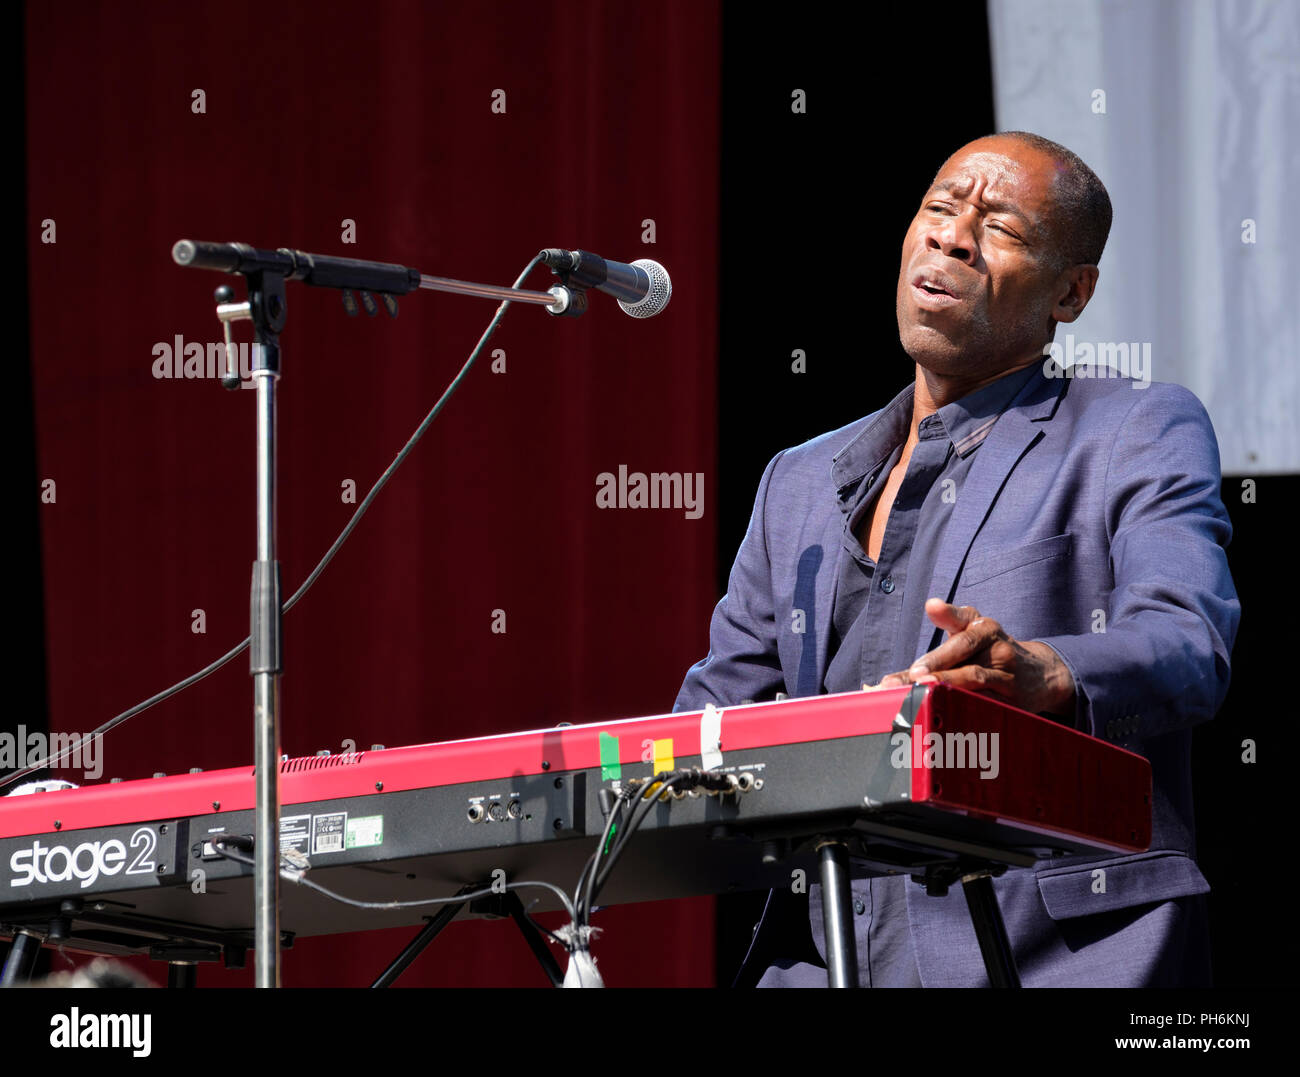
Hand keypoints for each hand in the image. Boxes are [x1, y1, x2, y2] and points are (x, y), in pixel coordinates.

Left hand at [877, 599, 1075, 715]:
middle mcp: (995, 642)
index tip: (931, 606)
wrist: (1040, 675)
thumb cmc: (988, 654)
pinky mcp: (1014, 697)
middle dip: (936, 661)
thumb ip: (935, 639)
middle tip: (912, 673)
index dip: (947, 612)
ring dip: (949, 683)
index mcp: (980, 624)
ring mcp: (1006, 670)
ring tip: (924, 688)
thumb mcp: (966, 637)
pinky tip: (945, 713)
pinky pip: (988, 702)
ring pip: (976, 676)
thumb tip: (908, 634)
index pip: (963, 615)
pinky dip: (965, 707)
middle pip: (965, 647)